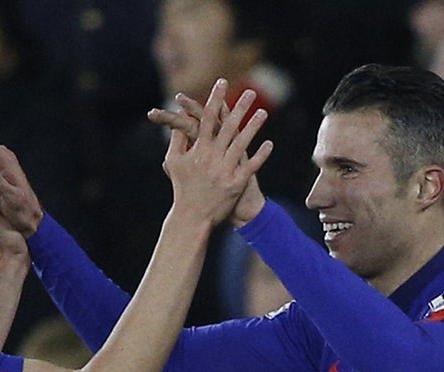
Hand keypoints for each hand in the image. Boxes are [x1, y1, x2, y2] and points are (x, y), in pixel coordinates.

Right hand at [151, 80, 270, 226]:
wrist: (192, 217)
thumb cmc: (182, 188)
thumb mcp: (174, 162)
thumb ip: (177, 139)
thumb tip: (180, 118)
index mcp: (198, 149)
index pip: (207, 118)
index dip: (215, 99)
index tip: (222, 82)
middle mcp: (212, 157)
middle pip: (227, 126)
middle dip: (239, 107)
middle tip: (250, 91)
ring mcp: (225, 170)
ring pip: (242, 143)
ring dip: (253, 127)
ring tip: (263, 112)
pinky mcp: (235, 184)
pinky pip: (251, 166)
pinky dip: (260, 155)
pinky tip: (270, 144)